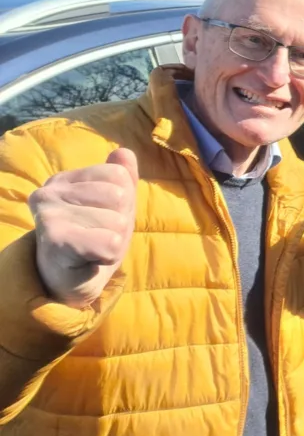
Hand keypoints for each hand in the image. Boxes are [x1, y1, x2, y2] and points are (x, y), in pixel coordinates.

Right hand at [29, 148, 138, 308]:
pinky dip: (108, 256)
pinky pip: (110, 243)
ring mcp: (49, 214)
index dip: (123, 202)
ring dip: (113, 241)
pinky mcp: (55, 239)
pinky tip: (89, 260)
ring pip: (117, 221)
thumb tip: (123, 152)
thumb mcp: (116, 206)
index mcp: (66, 179)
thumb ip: (122, 178)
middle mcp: (51, 190)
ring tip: (92, 248)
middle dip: (119, 222)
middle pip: (120, 196)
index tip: (101, 219)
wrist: (69, 283)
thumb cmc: (93, 240)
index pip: (119, 175)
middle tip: (97, 237)